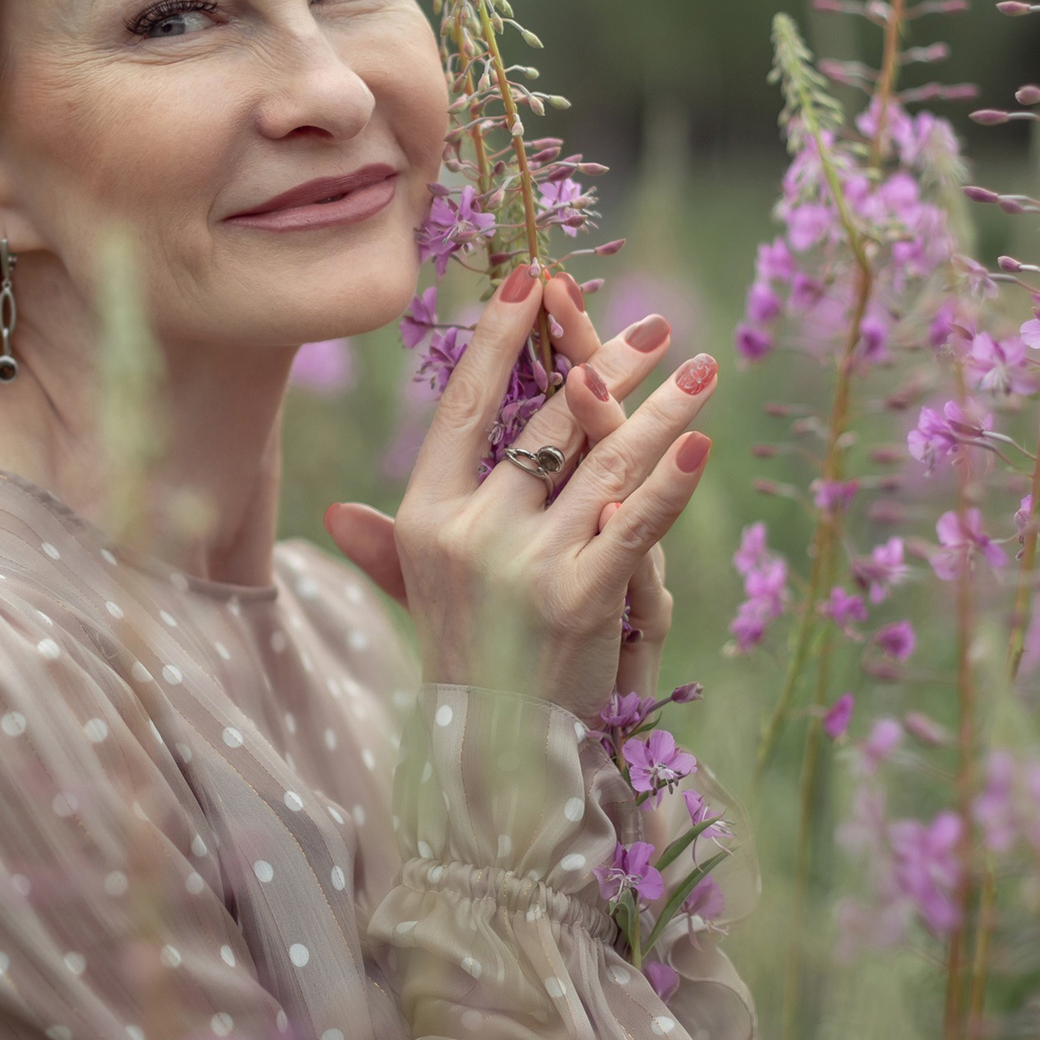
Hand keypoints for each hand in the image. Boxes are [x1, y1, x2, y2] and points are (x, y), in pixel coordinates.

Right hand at [326, 265, 717, 719]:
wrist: (497, 761)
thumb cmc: (467, 664)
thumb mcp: (421, 598)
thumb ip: (386, 549)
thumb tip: (335, 517)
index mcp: (425, 518)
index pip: (464, 406)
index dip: (502, 337)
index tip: (536, 279)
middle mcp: (467, 533)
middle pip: (547, 424)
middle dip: (608, 365)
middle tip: (656, 325)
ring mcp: (522, 565)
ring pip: (603, 462)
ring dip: (663, 407)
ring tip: (704, 368)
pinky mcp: (578, 601)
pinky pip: (635, 524)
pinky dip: (671, 480)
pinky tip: (698, 441)